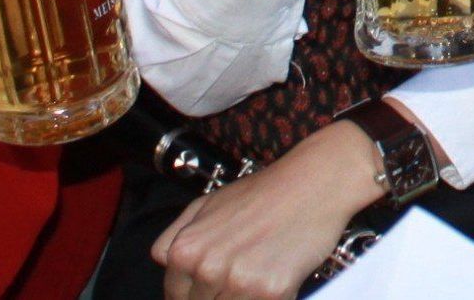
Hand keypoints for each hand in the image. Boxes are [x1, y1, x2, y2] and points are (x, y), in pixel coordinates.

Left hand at [153, 120, 385, 299]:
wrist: (310, 185)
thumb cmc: (261, 194)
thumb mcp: (205, 204)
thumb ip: (175, 235)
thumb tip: (162, 264)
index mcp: (184, 250)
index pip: (175, 297)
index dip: (192, 295)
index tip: (211, 288)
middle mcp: (206, 268)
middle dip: (218, 297)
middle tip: (239, 275)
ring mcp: (238, 283)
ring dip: (243, 299)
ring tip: (257, 275)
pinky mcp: (270, 293)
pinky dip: (269, 299)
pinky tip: (276, 280)